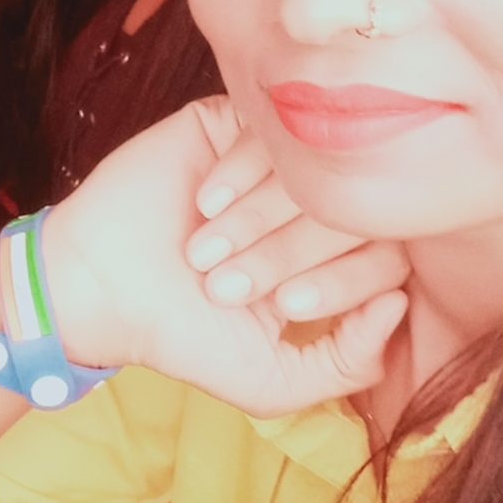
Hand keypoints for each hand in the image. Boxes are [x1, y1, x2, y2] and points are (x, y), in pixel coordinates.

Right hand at [43, 96, 409, 418]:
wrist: (101, 288)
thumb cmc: (185, 336)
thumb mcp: (277, 379)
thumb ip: (351, 363)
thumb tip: (400, 304)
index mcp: (334, 262)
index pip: (388, 255)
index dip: (345, 281)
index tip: (284, 304)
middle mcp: (313, 207)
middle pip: (356, 210)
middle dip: (294, 254)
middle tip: (233, 282)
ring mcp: (275, 162)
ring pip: (313, 170)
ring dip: (259, 219)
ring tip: (206, 252)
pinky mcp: (231, 123)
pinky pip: (268, 127)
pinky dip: (239, 171)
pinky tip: (204, 205)